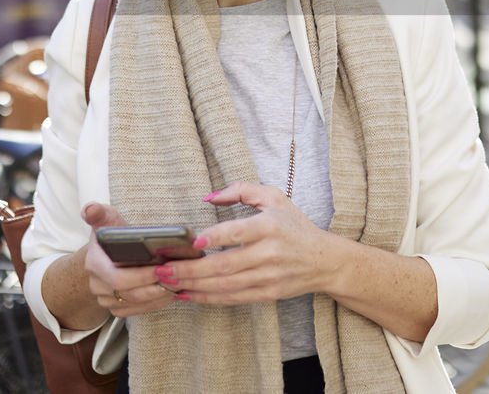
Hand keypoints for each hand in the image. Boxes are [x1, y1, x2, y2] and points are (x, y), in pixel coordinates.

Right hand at [80, 202, 177, 317]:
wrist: (106, 254)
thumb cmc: (111, 235)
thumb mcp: (105, 219)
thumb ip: (98, 213)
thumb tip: (89, 209)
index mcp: (94, 263)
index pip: (118, 277)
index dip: (141, 276)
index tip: (163, 268)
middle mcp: (97, 285)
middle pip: (130, 293)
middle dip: (156, 287)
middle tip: (178, 277)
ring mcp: (105, 299)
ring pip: (136, 304)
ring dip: (160, 296)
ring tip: (179, 284)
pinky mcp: (116, 307)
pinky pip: (137, 311)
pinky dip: (156, 303)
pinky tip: (170, 293)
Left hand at [156, 181, 334, 304]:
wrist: (324, 260)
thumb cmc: (294, 225)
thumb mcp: (274, 197)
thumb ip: (242, 189)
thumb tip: (209, 197)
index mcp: (270, 226)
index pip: (239, 232)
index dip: (216, 237)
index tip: (193, 240)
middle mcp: (269, 253)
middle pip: (225, 265)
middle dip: (191, 269)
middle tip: (164, 269)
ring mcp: (268, 277)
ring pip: (225, 285)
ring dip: (194, 285)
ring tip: (168, 282)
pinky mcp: (267, 294)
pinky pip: (232, 298)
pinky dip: (208, 298)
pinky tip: (188, 295)